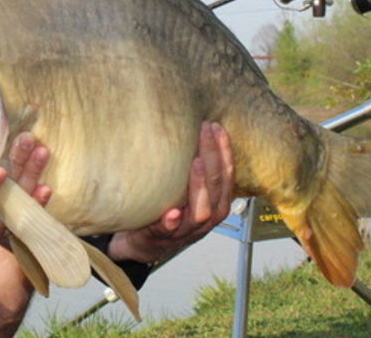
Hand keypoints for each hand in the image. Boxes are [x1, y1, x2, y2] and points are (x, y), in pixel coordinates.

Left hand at [108, 121, 232, 263]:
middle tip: (205, 130)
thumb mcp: (186, 189)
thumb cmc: (168, 209)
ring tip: (195, 163)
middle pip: (217, 187)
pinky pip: (169, 231)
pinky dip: (171, 222)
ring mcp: (186, 230)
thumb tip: (192, 128)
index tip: (217, 127)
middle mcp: (207, 218)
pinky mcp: (163, 238)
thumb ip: (193, 169)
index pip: (227, 175)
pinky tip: (170, 212)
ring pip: (201, 211)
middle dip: (213, 157)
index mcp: (216, 204)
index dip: (224, 151)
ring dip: (199, 186)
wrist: (144, 243)